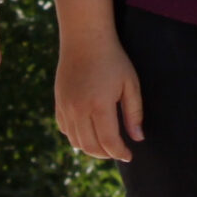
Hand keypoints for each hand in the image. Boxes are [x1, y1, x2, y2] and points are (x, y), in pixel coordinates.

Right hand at [55, 29, 144, 161]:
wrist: (84, 40)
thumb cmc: (113, 60)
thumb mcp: (130, 83)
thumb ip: (134, 113)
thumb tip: (138, 138)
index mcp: (99, 105)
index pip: (108, 141)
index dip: (119, 152)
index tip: (129, 156)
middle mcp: (79, 109)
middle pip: (90, 146)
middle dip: (106, 154)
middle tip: (118, 152)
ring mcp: (66, 107)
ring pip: (76, 141)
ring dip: (91, 148)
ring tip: (105, 145)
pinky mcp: (58, 103)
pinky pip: (65, 130)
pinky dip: (77, 137)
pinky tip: (89, 133)